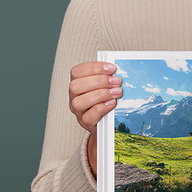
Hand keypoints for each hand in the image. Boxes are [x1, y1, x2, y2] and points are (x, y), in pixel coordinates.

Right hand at [68, 61, 122, 178]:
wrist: (106, 123)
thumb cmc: (105, 100)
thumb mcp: (105, 86)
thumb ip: (107, 78)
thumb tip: (118, 72)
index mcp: (77, 83)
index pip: (77, 72)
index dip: (94, 68)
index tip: (112, 68)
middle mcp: (73, 96)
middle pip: (76, 86)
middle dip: (99, 81)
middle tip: (117, 81)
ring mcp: (77, 111)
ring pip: (79, 102)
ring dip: (100, 94)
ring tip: (117, 92)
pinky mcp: (85, 122)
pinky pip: (88, 116)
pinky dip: (101, 108)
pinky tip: (112, 103)